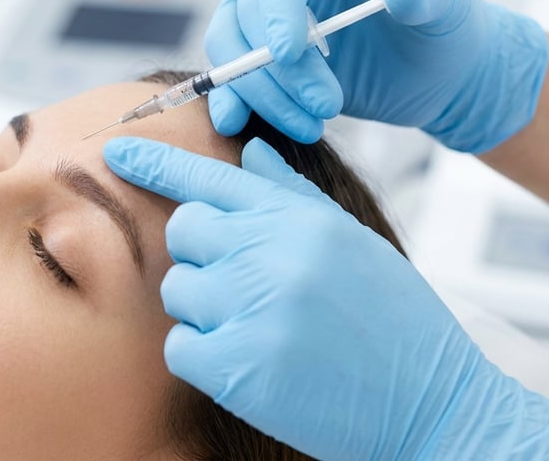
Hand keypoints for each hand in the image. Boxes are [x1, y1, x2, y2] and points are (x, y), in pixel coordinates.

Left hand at [104, 135, 548, 458]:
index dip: (157, 163)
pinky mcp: (238, 368)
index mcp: (297, 219)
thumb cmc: (390, 315)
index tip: (117, 151)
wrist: (431, 398)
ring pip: (178, 289)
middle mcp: (270, 253)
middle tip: (246, 282)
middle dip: (203, 254)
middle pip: (185, 231)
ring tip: (260, 326)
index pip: (211, 178)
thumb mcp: (347, 239)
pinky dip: (204, 354)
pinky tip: (251, 361)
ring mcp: (252, 309)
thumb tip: (250, 152)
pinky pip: (180, 345)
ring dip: (206, 308)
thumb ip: (291, 193)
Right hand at [208, 0, 547, 151]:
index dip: (278, 4)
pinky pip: (227, 73)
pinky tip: (241, 125)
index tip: (291, 54)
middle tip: (326, 105)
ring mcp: (259, 6)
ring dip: (262, 92)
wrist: (429, 69)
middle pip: (248, 9)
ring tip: (312, 124)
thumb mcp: (445, 4)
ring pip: (229, 46)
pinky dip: (232, 101)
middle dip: (280, 66)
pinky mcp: (252, 49)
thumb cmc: (438, 24)